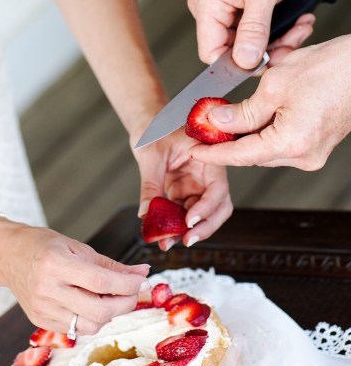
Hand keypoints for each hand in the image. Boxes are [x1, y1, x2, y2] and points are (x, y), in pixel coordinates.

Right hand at [0, 220, 150, 334]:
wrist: (7, 254)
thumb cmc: (42, 245)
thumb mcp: (76, 246)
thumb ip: (109, 264)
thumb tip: (141, 273)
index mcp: (55, 264)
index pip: (100, 281)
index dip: (127, 284)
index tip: (143, 280)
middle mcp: (47, 289)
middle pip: (98, 309)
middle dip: (125, 303)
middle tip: (134, 291)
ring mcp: (42, 308)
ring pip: (89, 325)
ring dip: (109, 314)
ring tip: (112, 297)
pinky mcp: (40, 321)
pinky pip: (75, 328)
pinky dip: (91, 318)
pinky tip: (92, 302)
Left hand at [132, 129, 231, 249]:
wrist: (147, 123)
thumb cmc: (154, 129)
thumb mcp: (150, 156)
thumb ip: (150, 186)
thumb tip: (146, 215)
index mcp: (207, 157)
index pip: (217, 188)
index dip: (207, 207)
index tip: (190, 220)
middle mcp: (207, 174)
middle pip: (218, 206)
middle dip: (205, 226)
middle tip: (186, 240)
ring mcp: (196, 184)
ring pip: (202, 215)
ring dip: (188, 231)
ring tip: (168, 242)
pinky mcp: (184, 192)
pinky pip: (185, 213)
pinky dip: (176, 226)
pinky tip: (163, 235)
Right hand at [188, 0, 312, 68]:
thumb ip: (254, 27)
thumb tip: (244, 59)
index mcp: (207, 3)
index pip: (211, 53)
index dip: (238, 63)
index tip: (266, 59)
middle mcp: (209, 10)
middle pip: (232, 52)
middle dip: (267, 51)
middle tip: (292, 39)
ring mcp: (223, 13)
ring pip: (246, 47)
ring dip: (277, 43)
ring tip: (298, 27)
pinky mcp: (237, 14)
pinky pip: (254, 37)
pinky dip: (277, 35)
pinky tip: (293, 23)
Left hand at [189, 35, 350, 169]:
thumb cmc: (329, 70)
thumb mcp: (274, 85)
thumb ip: (242, 111)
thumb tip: (217, 121)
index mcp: (292, 143)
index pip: (240, 155)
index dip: (213, 152)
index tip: (193, 150)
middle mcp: (304, 156)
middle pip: (252, 154)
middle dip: (226, 140)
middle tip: (202, 127)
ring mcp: (312, 153)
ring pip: (265, 148)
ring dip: (244, 133)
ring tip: (223, 116)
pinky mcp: (316, 144)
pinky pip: (280, 142)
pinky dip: (263, 130)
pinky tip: (250, 115)